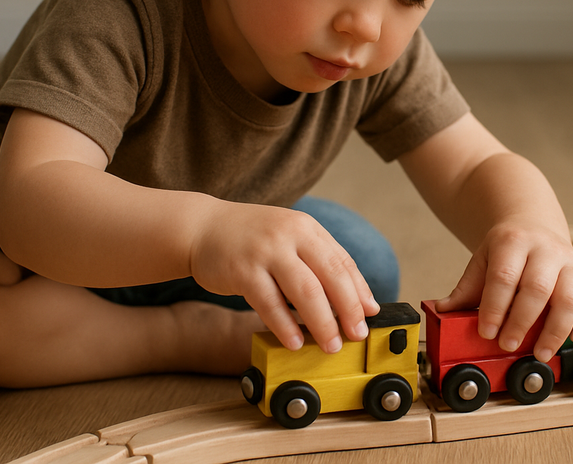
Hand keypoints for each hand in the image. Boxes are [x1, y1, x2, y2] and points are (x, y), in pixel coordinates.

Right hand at [188, 201, 379, 354]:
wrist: (202, 227)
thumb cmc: (251, 239)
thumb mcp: (289, 238)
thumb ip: (318, 262)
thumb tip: (353, 299)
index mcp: (306, 228)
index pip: (342, 261)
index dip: (359, 290)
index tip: (370, 315)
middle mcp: (290, 235)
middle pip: (330, 276)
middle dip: (348, 309)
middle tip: (357, 335)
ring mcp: (266, 251)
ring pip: (305, 292)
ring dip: (322, 323)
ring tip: (330, 345)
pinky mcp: (243, 270)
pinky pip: (270, 304)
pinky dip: (285, 326)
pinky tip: (294, 343)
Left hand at [435, 219, 572, 361]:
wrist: (533, 226)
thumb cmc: (506, 251)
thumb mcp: (482, 261)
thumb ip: (465, 290)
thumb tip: (441, 312)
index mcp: (513, 241)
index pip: (504, 276)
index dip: (495, 307)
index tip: (487, 332)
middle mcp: (545, 248)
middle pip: (537, 288)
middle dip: (522, 322)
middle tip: (509, 345)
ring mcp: (569, 260)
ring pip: (569, 297)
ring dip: (555, 330)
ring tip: (540, 352)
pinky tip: (572, 338)